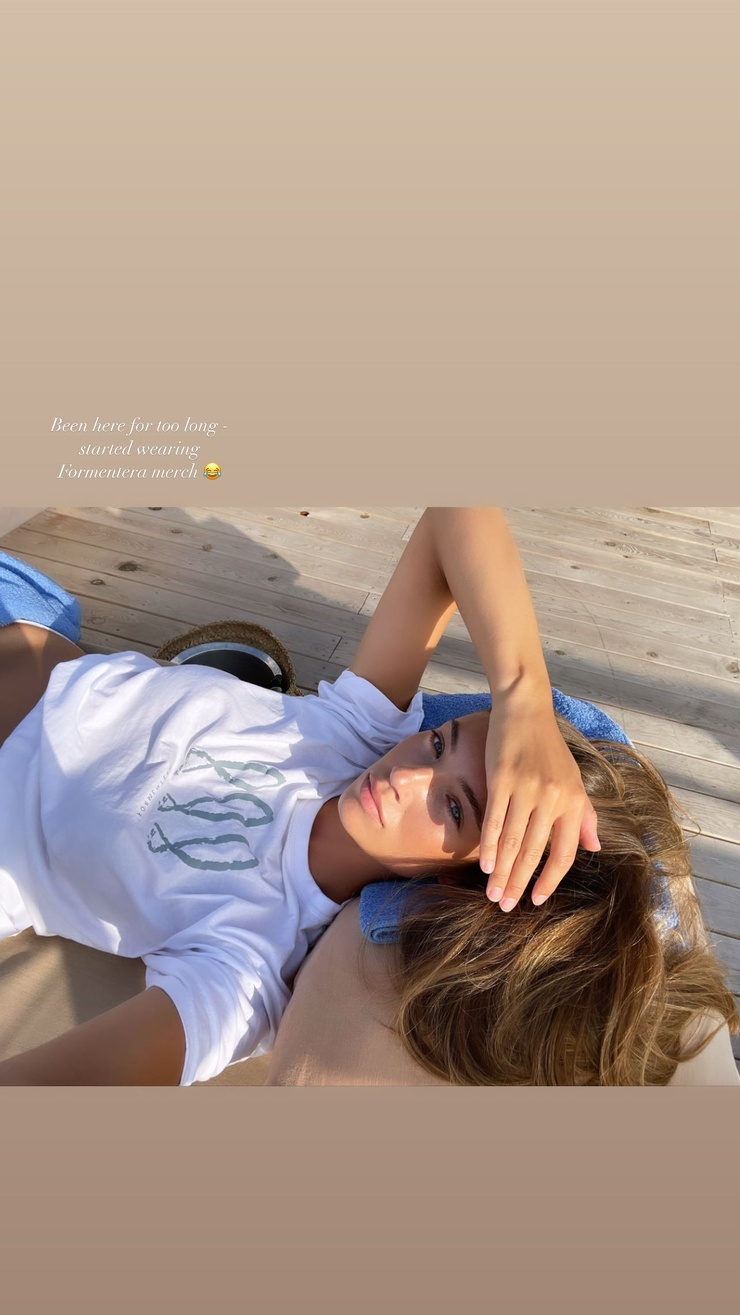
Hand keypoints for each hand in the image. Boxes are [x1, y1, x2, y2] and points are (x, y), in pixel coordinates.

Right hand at [479, 692, 599, 909]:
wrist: (526, 711)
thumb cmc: (550, 748)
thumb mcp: (575, 781)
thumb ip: (584, 816)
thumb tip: (594, 848)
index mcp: (573, 802)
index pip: (565, 852)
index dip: (551, 879)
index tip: (537, 899)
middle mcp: (552, 799)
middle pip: (535, 852)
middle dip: (519, 883)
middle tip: (505, 906)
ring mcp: (526, 789)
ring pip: (513, 841)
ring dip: (502, 872)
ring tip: (493, 893)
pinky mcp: (501, 780)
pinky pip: (495, 821)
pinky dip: (490, 846)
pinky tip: (485, 865)